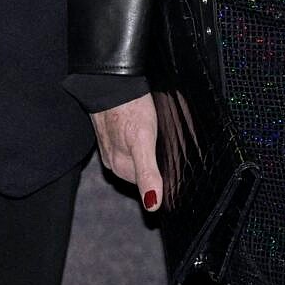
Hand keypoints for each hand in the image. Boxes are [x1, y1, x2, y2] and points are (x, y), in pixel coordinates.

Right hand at [90, 94, 164, 213]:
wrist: (111, 80)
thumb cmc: (128, 108)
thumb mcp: (143, 141)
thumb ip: (147, 172)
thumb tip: (152, 205)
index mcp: (119, 168)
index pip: (148, 184)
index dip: (164, 176)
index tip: (173, 165)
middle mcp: (113, 161)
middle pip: (143, 171)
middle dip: (157, 164)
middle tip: (168, 148)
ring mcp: (112, 146)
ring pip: (138, 158)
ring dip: (150, 152)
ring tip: (160, 139)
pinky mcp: (113, 132)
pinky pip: (132, 145)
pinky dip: (142, 141)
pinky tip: (149, 131)